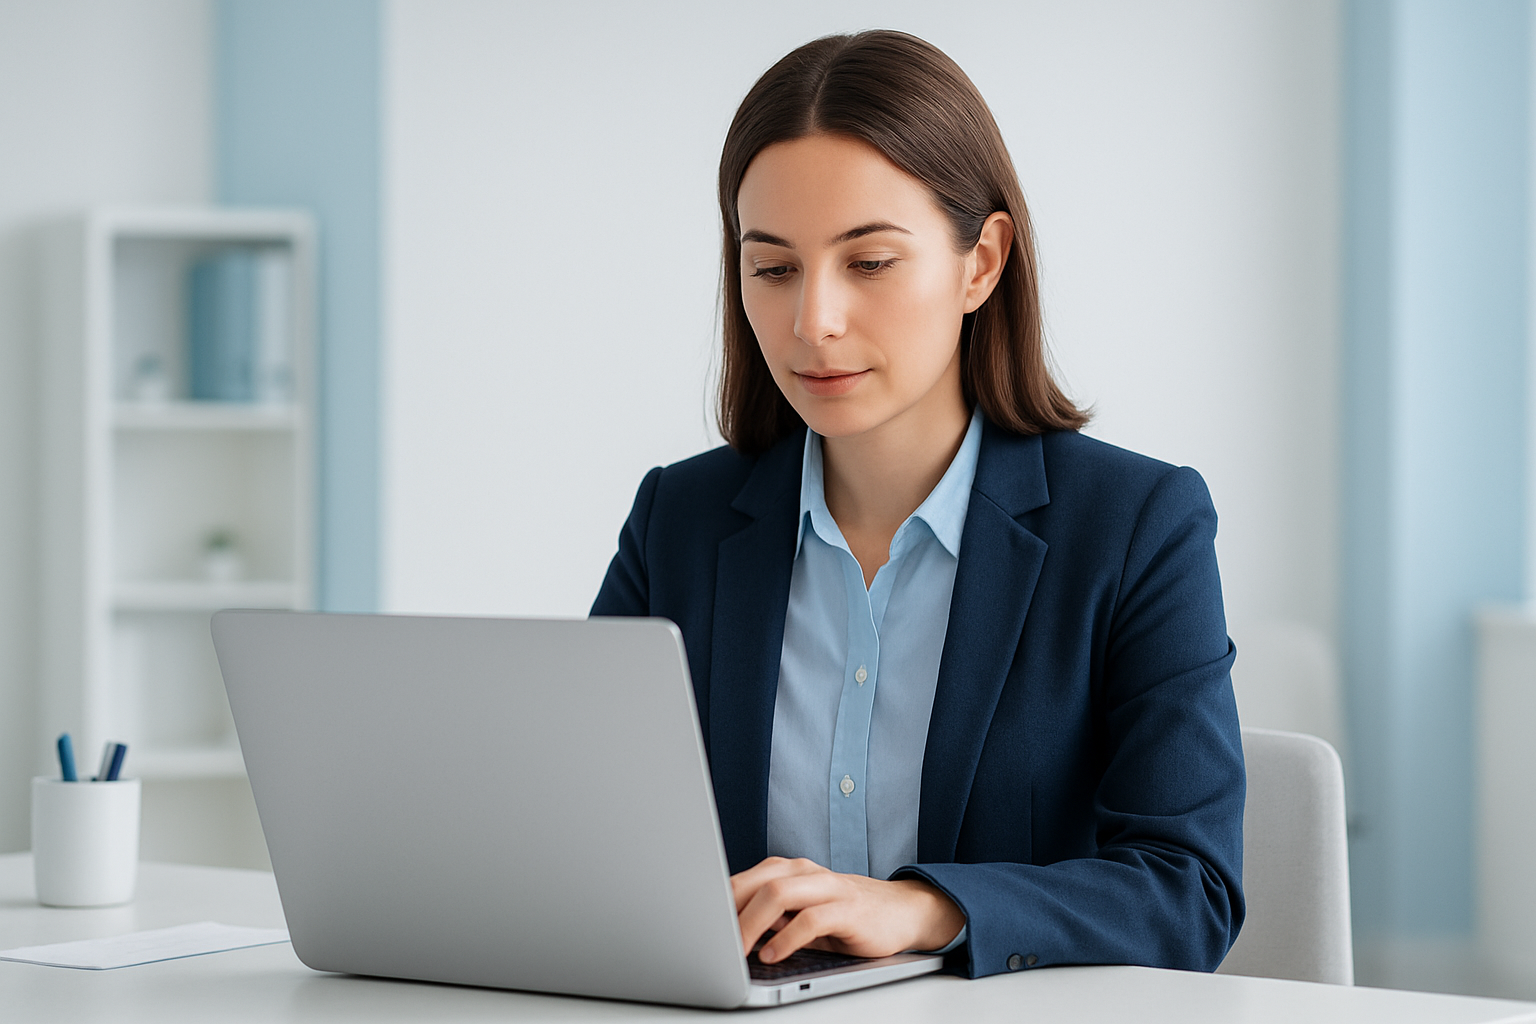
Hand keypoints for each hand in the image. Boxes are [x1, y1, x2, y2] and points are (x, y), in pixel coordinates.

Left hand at [731, 856, 964, 962]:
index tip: (698, 926)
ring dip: (752, 924)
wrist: (900, 911)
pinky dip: (787, 939)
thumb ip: (770, 916)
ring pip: (779, 894)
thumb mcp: (801, 914)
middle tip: (712, 941)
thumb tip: (729, 931)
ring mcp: (828, 888)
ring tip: (738, 950)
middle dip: (729, 912)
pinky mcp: (848, 910)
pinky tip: (773, 955)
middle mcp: (806, 873)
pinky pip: (811, 920)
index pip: (744, 879)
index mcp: (790, 870)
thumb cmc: (845, 914)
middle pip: (757, 882)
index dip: (718, 902)